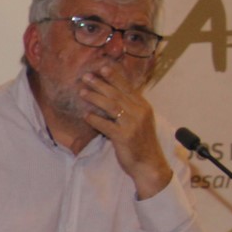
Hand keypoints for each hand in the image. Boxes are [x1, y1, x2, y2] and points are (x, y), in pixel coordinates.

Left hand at [80, 66, 169, 197]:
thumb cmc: (140, 143)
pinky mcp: (124, 137)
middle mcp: (139, 112)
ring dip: (95, 97)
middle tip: (86, 76)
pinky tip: (85, 115)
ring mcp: (132, 124)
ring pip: (111, 106)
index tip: (102, 67)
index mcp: (143, 106)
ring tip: (82, 91)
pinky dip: (95, 119)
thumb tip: (112, 96)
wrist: (149, 164)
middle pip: (117, 94)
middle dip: (100, 83)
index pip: (127, 87)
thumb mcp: (138, 122)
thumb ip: (128, 108)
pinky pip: (106, 125)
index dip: (115, 76)